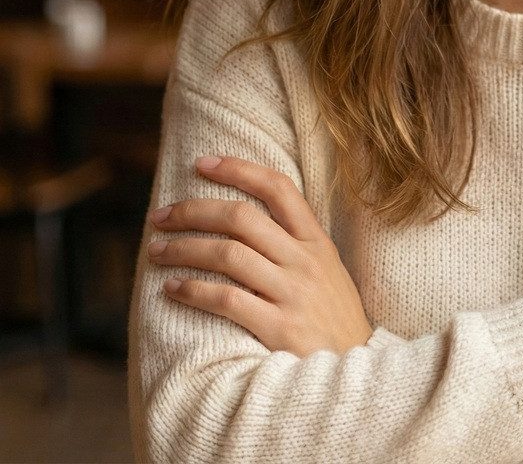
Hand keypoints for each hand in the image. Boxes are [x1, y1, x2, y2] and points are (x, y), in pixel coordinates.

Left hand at [147, 156, 373, 356]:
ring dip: (184, 249)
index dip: (239, 169)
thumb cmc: (332, 316)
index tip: (202, 163)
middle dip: (194, 211)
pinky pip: (226, 300)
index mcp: (317, 241)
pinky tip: (172, 289)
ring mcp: (292, 293)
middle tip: (160, 216)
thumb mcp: (326, 269)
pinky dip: (193, 291)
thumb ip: (294, 242)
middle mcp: (305, 261)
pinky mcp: (278, 328)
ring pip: (228, 255)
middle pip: (242, 218)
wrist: (355, 369)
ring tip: (157, 251)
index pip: (278, 189)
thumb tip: (241, 217)